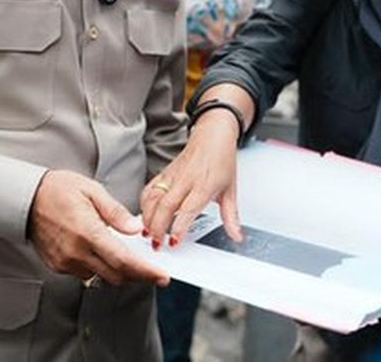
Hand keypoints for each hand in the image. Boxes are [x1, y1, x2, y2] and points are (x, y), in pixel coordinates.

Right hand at [29, 169, 168, 285]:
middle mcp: (76, 252)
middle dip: (137, 274)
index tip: (161, 276)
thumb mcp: (91, 190)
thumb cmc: (58, 189)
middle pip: (116, 275)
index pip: (123, 260)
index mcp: (87, 232)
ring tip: (125, 256)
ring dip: (118, 272)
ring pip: (101, 278)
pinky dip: (99, 267)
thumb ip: (115, 212)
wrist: (25, 198)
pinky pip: (85, 274)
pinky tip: (101, 253)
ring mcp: (65, 262)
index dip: (146, 271)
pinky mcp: (58, 266)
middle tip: (150, 267)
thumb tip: (136, 228)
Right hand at [140, 111, 239, 247]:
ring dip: (147, 217)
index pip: (188, 209)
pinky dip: (143, 204)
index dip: (179, 226)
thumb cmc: (222, 161)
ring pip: (153, 197)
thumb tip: (236, 236)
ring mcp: (172, 176)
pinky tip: (144, 216)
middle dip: (158, 227)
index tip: (174, 241)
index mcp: (204, 185)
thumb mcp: (230, 190)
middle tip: (157, 244)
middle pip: (165, 205)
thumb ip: (231, 216)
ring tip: (147, 234)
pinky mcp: (164, 173)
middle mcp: (186, 180)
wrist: (213, 135)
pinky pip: (148, 189)